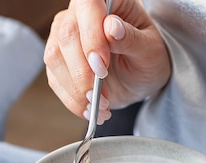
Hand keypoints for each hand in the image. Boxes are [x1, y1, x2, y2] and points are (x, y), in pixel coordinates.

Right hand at [44, 0, 170, 122]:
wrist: (140, 78)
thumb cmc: (148, 57)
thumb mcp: (150, 50)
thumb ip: (131, 39)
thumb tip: (111, 28)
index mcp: (106, 1)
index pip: (88, 5)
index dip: (91, 35)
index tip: (102, 66)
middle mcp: (80, 15)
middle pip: (67, 36)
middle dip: (82, 71)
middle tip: (100, 95)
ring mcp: (64, 37)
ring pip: (55, 58)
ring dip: (76, 89)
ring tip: (100, 106)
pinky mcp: (59, 62)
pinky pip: (55, 80)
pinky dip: (72, 100)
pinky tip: (91, 110)